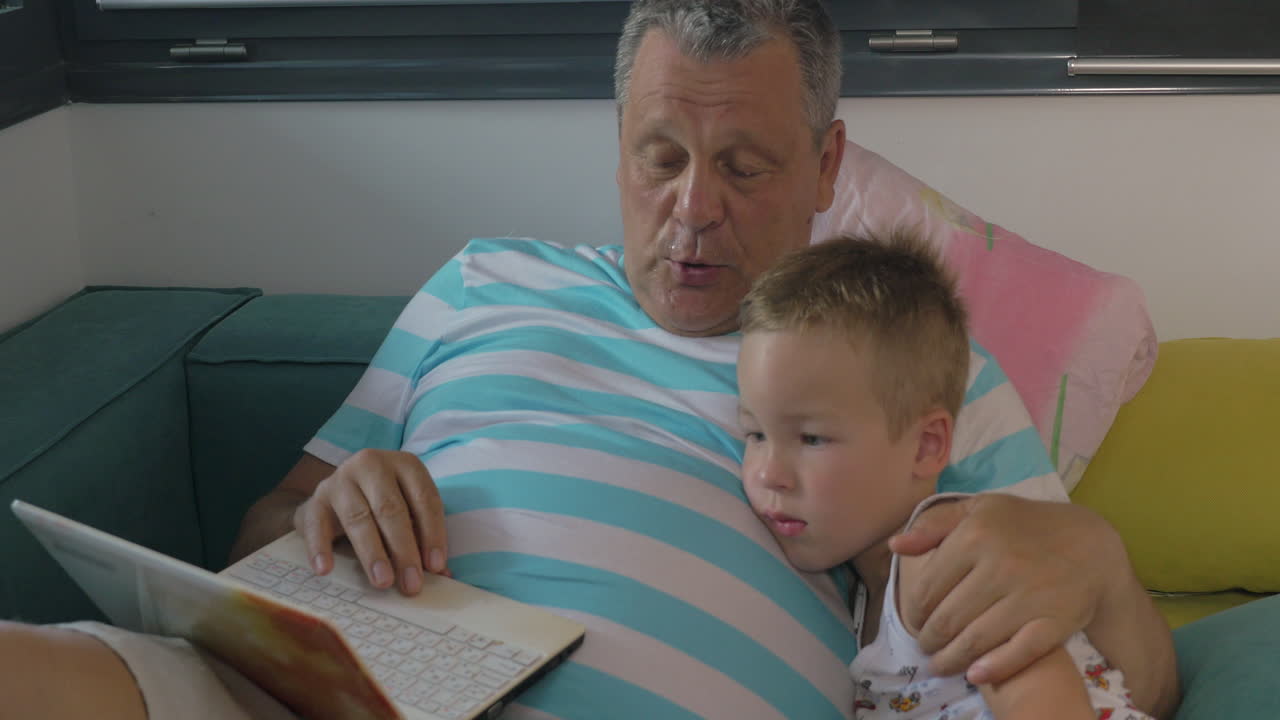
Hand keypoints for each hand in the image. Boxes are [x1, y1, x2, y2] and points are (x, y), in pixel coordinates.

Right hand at [294, 449, 447, 595]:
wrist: (340, 495)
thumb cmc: (384, 506)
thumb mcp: (409, 514)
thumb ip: (423, 540)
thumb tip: (443, 575)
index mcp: (405, 464)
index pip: (425, 499)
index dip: (433, 534)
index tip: (436, 566)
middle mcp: (373, 464)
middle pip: (391, 509)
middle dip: (404, 550)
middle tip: (411, 583)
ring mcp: (341, 479)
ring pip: (358, 517)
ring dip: (372, 553)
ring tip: (383, 582)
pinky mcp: (316, 498)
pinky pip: (317, 525)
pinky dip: (320, 549)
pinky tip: (326, 570)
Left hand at [888, 494, 1117, 684]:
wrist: (1091, 543)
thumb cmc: (1026, 524)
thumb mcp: (980, 509)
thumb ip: (935, 525)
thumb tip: (895, 545)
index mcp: (975, 536)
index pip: (928, 588)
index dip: (915, 611)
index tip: (914, 621)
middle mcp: (1000, 566)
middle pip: (947, 619)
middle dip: (929, 639)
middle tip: (926, 647)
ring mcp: (1028, 596)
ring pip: (975, 640)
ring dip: (950, 659)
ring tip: (940, 665)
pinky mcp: (1054, 621)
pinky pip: (1017, 653)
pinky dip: (992, 668)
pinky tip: (974, 675)